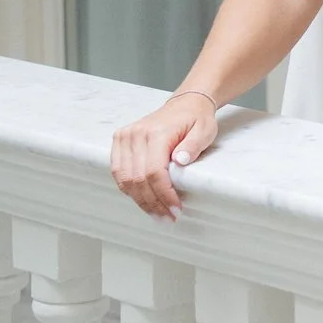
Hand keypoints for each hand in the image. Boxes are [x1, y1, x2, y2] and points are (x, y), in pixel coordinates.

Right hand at [111, 92, 219, 219]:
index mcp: (156, 132)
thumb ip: (193, 146)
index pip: (154, 171)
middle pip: (137, 179)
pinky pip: (118, 172)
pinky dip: (129, 189)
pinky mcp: (119, 141)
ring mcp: (124, 137)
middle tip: (167, 218)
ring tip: (156, 214)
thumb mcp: (204, 130)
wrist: (185, 104)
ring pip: (124, 179)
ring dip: (140, 200)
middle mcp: (135, 134)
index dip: (163, 195)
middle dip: (152, 203)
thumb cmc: (195, 119)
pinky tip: (143, 200)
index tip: (175, 209)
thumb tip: (181, 161)